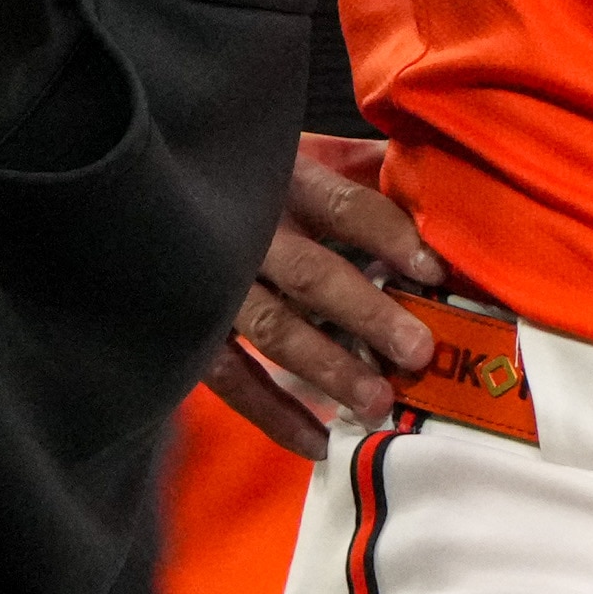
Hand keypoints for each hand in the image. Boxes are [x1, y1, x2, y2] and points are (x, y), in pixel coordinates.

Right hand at [203, 134, 447, 458]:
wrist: (153, 187)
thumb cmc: (254, 170)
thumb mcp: (305, 151)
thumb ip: (366, 168)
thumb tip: (439, 185)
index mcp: (284, 178)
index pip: (345, 207)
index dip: (390, 237)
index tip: (435, 272)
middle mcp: (249, 230)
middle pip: (312, 274)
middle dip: (368, 314)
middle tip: (417, 352)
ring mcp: (214, 281)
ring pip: (274, 330)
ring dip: (328, 369)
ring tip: (377, 403)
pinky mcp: (190, 325)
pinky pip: (231, 377)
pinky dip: (273, 414)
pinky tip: (318, 442)